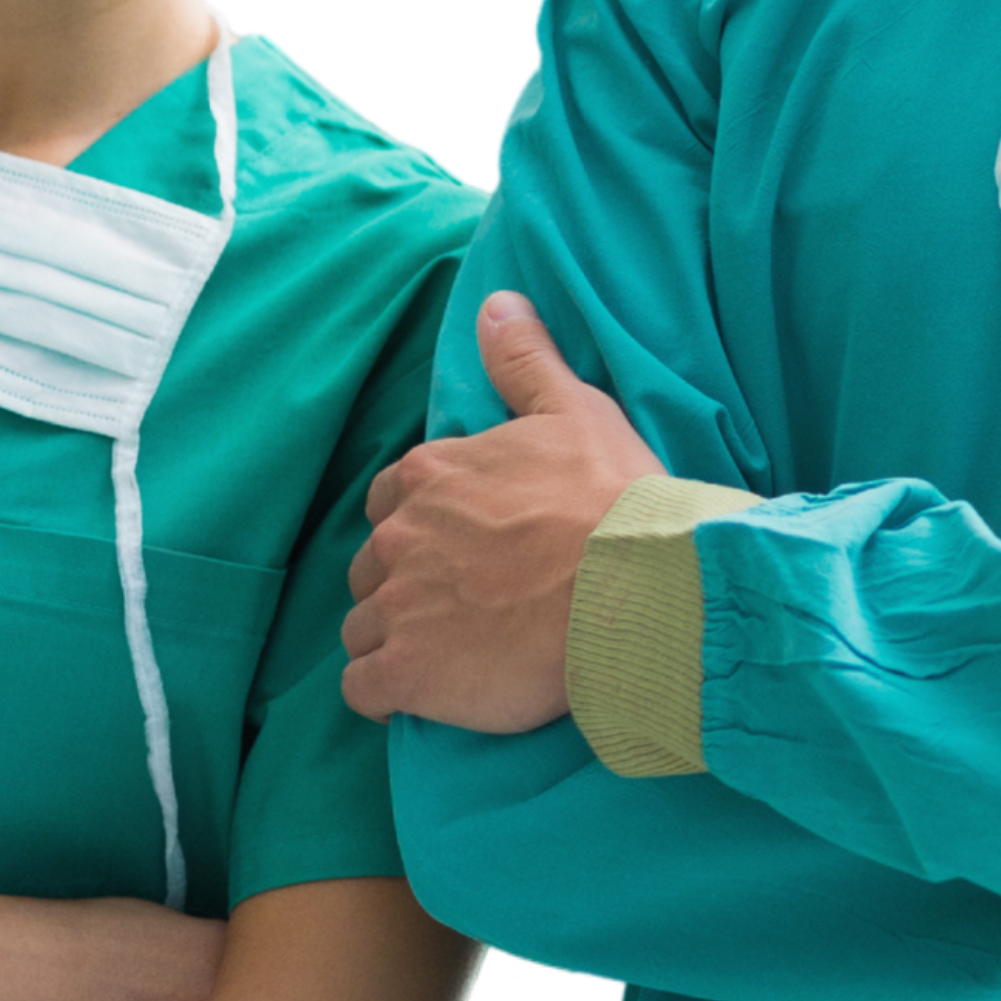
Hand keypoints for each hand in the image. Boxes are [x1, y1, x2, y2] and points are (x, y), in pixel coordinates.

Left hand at [340, 293, 664, 731]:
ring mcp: (398, 607)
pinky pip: (362, 689)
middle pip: (373, 566)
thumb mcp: (575, 409)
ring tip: (449, 655)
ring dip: (393, 639)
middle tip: (463, 605)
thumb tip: (497, 304)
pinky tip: (423, 696)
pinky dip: (385, 693)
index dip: (421, 526)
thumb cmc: (613, 501)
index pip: (390, 500)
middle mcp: (400, 536)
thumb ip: (525, 361)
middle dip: (404, 584)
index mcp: (430, 475)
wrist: (639, 590)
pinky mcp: (407, 674)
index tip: (463, 547)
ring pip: (362, 628)